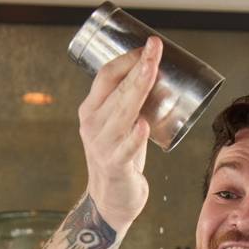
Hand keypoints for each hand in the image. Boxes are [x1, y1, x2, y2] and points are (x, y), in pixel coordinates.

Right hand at [77, 36, 162, 230]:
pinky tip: (144, 124)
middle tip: (156, 49)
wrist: (110, 201)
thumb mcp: (120, 128)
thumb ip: (131, 107)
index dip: (127, 59)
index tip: (148, 47)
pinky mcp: (115, 165)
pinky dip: (135, 136)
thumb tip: (157, 80)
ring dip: (139, 89)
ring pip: (122, 113)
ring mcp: (102, 145)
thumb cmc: (120, 160)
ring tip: (153, 71)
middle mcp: (92, 125)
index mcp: (91, 111)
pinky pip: (126, 148)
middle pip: (116, 89)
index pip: (106, 76)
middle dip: (138, 67)